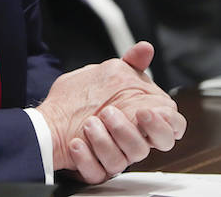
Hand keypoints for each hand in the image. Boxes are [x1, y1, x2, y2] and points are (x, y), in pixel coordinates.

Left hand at [35, 42, 185, 183]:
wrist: (50, 116)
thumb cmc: (84, 97)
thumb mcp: (109, 73)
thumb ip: (131, 64)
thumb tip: (146, 48)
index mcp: (140, 120)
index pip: (170, 128)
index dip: (164, 124)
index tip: (144, 112)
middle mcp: (130, 141)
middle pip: (145, 149)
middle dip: (131, 133)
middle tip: (111, 114)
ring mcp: (113, 157)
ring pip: (121, 162)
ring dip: (105, 141)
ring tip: (89, 123)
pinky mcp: (94, 170)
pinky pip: (96, 172)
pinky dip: (86, 158)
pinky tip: (77, 143)